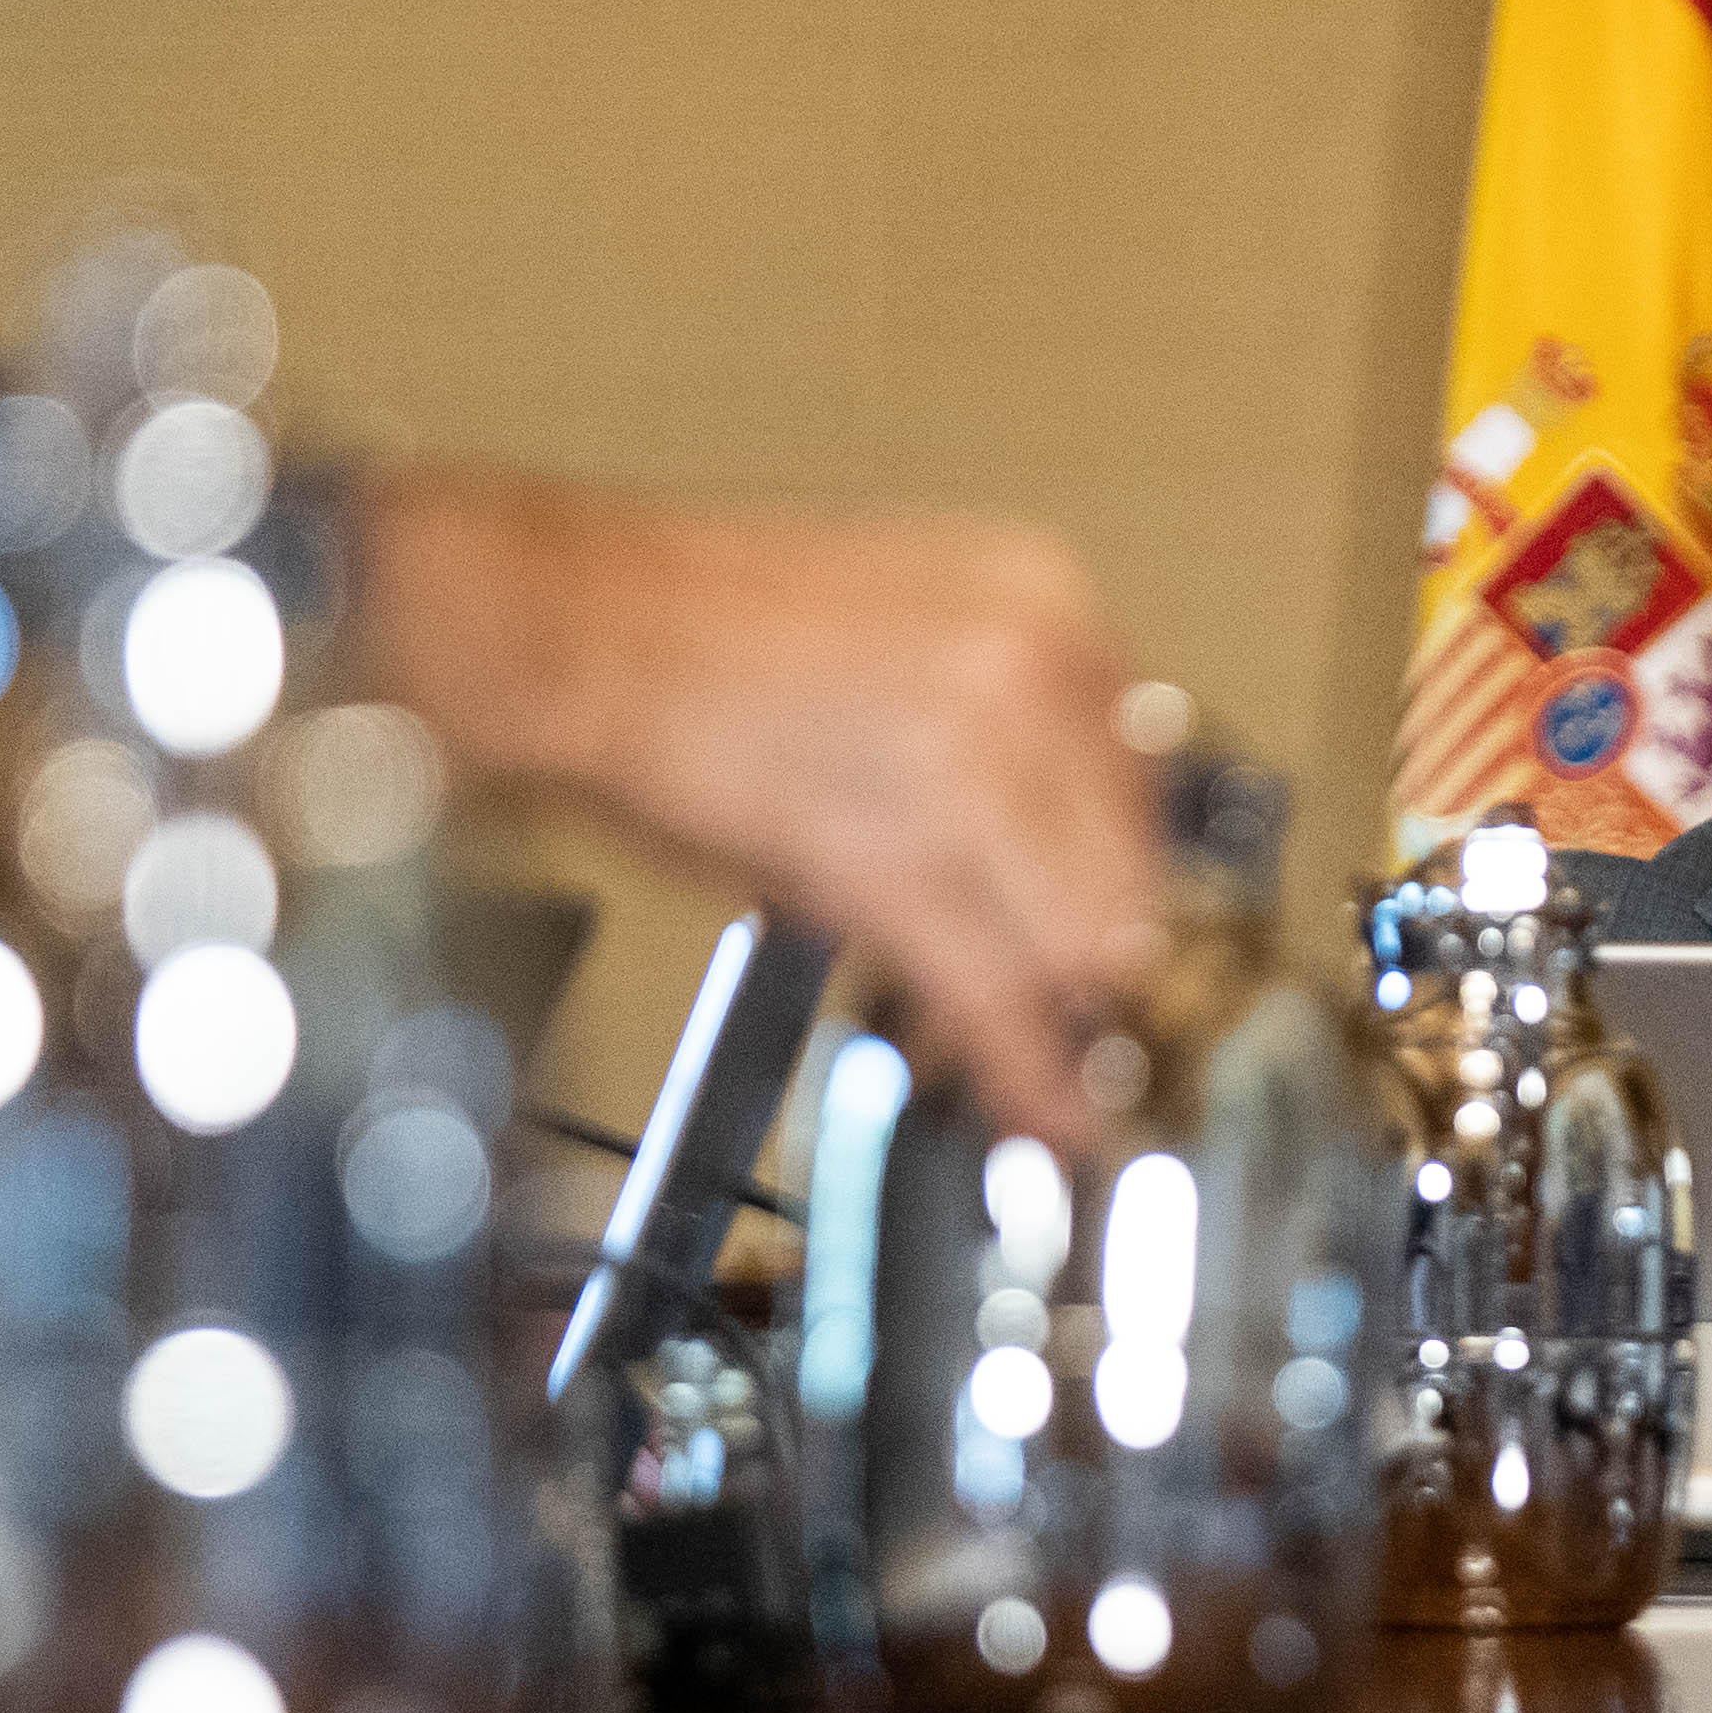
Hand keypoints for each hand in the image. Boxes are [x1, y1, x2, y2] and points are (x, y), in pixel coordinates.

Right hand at [346, 465, 1170, 1142]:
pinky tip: (1039, 1110)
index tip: (1133, 949)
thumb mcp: (902, 637)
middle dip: (1118, 976)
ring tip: (1081, 1095)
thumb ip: (1004, 729)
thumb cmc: (696, 635)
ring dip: (1077, 1039)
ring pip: (1078, 946)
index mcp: (1042, 601)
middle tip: (1111, 1035)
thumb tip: (1056, 846)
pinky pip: (995, 994)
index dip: (1136, 891)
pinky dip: (1023, 1072)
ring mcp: (969, 760)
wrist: (564, 623)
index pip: (1147, 784)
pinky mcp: (893, 857)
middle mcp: (1030, 669)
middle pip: (1132, 874)